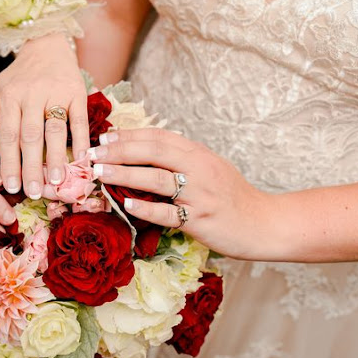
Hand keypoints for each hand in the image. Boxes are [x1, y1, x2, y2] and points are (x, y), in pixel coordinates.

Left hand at [0, 33, 89, 199]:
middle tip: (34, 193)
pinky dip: (80, 140)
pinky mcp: (77, 92)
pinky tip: (81, 159)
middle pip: (30, 136)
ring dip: (55, 157)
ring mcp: (56, 93)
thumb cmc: (19, 76)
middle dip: (31, 167)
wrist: (47, 45)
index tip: (10, 187)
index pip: (8, 135)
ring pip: (54, 130)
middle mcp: (31, 94)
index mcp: (9, 96)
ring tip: (56, 181)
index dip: (9, 162)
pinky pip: (79, 119)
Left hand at [88, 128, 278, 259]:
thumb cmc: (232, 196)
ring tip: (100, 172)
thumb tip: (145, 151)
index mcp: (198, 153)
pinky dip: (147, 208)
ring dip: (125, 174)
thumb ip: (182, 159)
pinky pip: (169, 213)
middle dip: (120, 150)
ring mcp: (200, 194)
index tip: (105, 137)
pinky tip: (127, 204)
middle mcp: (199, 168)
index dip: (130, 135)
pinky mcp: (201, 219)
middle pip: (154, 152)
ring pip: (157, 179)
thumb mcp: (209, 168)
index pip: (159, 137)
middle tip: (93, 153)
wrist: (265, 223)